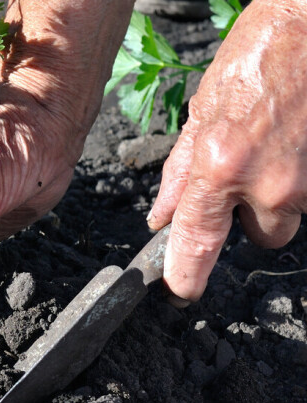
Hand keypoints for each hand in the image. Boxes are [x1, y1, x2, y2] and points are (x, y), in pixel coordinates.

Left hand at [147, 0, 306, 303]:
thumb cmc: (256, 57)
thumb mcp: (202, 112)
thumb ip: (181, 173)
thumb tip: (162, 218)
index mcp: (221, 166)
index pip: (198, 240)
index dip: (186, 274)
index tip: (179, 293)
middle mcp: (269, 183)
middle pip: (262, 235)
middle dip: (253, 213)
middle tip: (250, 170)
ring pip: (291, 214)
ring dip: (282, 194)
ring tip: (277, 145)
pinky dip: (302, 175)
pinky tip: (295, 142)